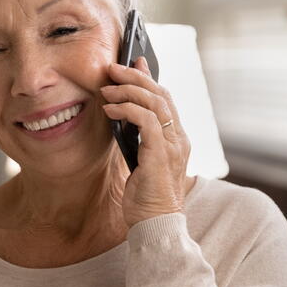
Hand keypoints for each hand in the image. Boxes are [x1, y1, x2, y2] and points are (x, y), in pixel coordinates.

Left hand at [101, 57, 190, 226]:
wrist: (155, 224)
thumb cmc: (146, 197)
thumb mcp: (141, 160)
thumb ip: (138, 138)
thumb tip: (122, 115)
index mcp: (177, 139)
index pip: (166, 99)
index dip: (150, 78)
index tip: (134, 62)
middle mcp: (179, 138)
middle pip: (161, 94)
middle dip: (136, 76)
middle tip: (113, 67)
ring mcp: (173, 145)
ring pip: (155, 102)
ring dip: (128, 90)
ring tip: (107, 88)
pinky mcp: (161, 154)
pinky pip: (146, 120)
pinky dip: (127, 109)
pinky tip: (110, 109)